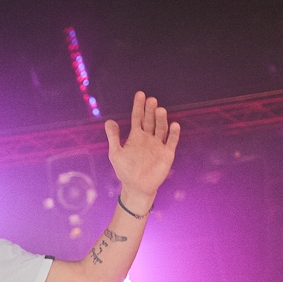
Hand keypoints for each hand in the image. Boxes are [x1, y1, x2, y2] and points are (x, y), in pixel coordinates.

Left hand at [104, 92, 179, 207]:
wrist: (136, 187)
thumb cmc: (125, 170)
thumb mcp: (116, 153)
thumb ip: (113, 137)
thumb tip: (108, 121)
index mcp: (136, 136)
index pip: (138, 117)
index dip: (138, 106)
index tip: (140, 94)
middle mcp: (149, 137)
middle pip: (150, 120)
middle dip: (150, 110)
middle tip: (151, 100)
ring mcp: (158, 144)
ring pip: (161, 128)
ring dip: (161, 119)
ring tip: (160, 110)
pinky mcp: (167, 153)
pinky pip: (171, 141)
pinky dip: (173, 134)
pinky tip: (174, 124)